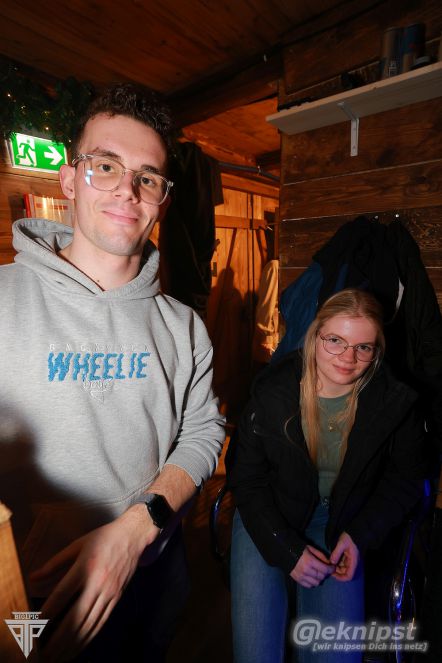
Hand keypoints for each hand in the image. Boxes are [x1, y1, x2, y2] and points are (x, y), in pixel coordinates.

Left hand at [29, 505, 156, 661]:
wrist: (132, 536)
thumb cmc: (103, 538)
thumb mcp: (76, 545)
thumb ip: (54, 563)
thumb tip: (33, 577)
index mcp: (85, 567)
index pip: (62, 595)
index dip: (47, 613)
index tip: (34, 627)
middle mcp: (98, 583)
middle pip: (76, 617)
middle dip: (57, 639)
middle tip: (43, 652)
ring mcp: (109, 593)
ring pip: (89, 625)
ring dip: (71, 644)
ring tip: (56, 657)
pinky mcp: (116, 598)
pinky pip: (101, 622)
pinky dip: (87, 638)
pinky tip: (77, 647)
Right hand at [290, 545, 334, 587]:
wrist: (285, 552)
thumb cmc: (299, 549)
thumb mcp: (311, 549)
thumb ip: (321, 556)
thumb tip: (329, 563)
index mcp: (310, 561)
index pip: (325, 569)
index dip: (331, 569)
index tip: (333, 567)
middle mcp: (306, 570)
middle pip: (322, 577)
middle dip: (326, 573)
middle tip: (326, 569)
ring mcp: (301, 576)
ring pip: (316, 583)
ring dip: (320, 579)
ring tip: (319, 573)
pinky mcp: (297, 580)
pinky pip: (309, 586)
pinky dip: (313, 583)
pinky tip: (312, 577)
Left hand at [330, 532, 358, 581]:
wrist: (356, 531)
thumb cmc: (350, 537)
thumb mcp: (342, 544)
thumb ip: (336, 553)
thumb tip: (331, 562)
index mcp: (353, 561)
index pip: (349, 576)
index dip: (341, 578)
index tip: (332, 574)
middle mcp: (353, 562)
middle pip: (345, 573)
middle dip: (337, 572)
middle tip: (328, 567)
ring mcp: (350, 560)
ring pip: (343, 568)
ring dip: (336, 567)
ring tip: (328, 563)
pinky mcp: (348, 556)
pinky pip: (342, 563)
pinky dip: (337, 563)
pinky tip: (331, 559)